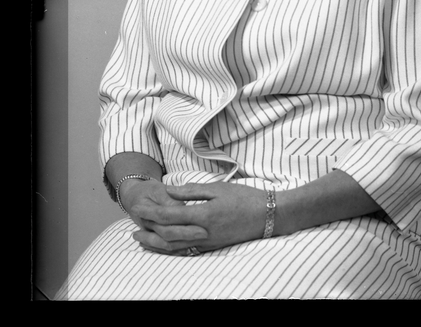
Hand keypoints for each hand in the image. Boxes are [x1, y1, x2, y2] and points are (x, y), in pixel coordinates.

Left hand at [126, 180, 267, 255]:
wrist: (268, 216)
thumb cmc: (246, 198)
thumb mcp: (219, 188)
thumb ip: (192, 191)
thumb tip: (169, 191)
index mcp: (204, 215)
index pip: (169, 215)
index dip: (150, 212)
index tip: (138, 207)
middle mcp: (202, 232)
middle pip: (166, 234)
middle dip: (147, 229)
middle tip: (133, 223)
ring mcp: (206, 242)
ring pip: (173, 247)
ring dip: (153, 243)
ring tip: (140, 238)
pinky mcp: (211, 247)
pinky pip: (184, 251)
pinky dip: (168, 250)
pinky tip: (161, 246)